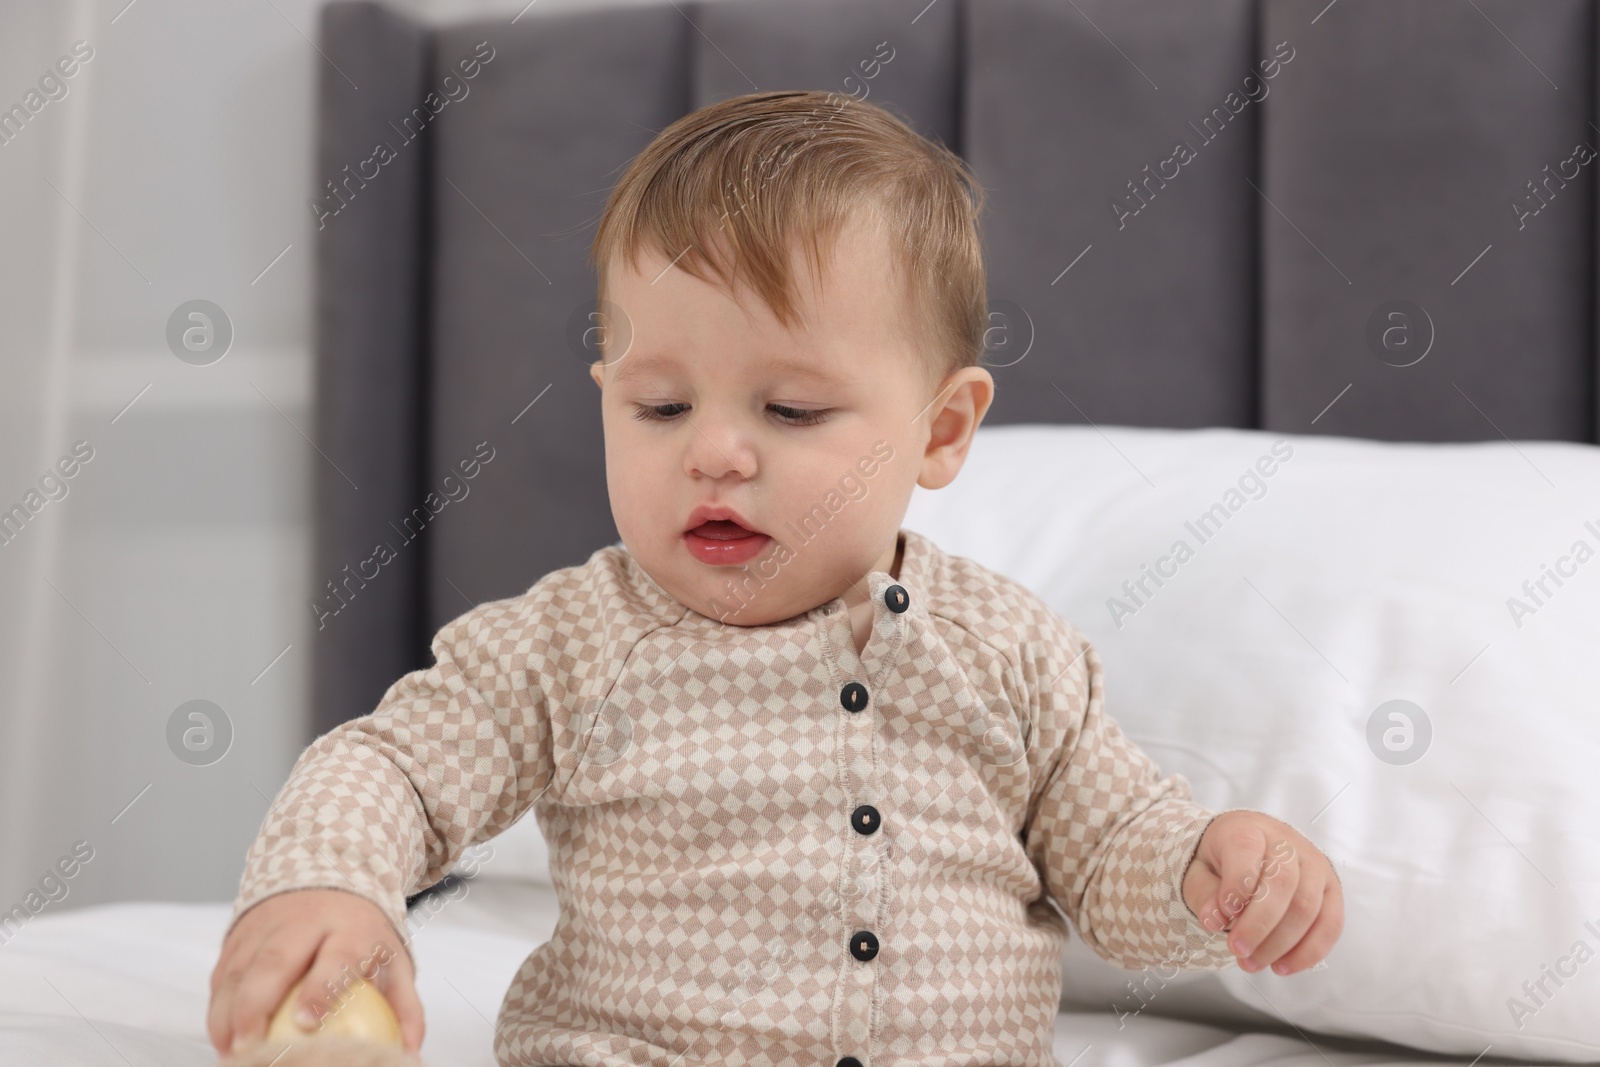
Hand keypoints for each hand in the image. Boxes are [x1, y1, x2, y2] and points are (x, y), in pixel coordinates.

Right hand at [207, 887, 424, 1055]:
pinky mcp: (238, 934)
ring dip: (228, 1016)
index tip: (308, 1023)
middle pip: (274, 961)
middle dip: (256, 1008)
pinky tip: (222, 1039)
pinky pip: (222, 974)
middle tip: (250, 1050)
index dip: (320, 989)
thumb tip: (409, 1053)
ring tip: (231, 1054)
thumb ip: (404, 1006)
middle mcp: (304, 921)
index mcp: (349, 927)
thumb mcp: (393, 959)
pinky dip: (217, 1009)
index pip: (335, 956)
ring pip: (239, 969)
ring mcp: (265, 925)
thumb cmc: (361, 932)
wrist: (328, 872)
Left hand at [1181, 810, 1343, 975]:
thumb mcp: (1198, 871)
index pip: (1246, 848)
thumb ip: (1202, 892)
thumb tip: (1214, 919)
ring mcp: (1314, 864)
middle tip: (1237, 950)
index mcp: (1246, 828)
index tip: (1224, 913)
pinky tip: (1283, 966)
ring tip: (1251, 963)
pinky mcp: (1331, 888)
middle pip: (1283, 882)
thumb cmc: (1221, 862)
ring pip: (1308, 906)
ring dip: (1280, 943)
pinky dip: (1309, 951)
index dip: (1236, 884)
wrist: (1247, 850)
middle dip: (1259, 924)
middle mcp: (1286, 841)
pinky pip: (1330, 923)